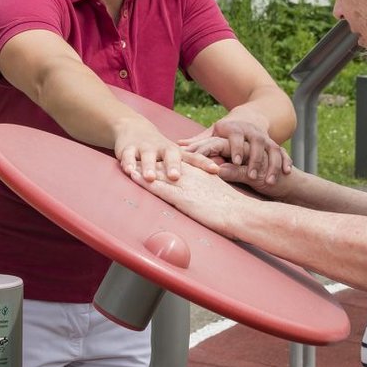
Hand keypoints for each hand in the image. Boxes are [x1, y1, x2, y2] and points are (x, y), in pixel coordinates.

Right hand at [114, 118, 219, 182]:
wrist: (132, 127)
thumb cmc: (159, 148)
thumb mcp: (174, 154)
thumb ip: (191, 165)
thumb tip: (219, 176)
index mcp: (176, 151)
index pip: (194, 157)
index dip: (205, 163)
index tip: (216, 170)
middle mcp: (161, 147)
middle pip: (170, 155)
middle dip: (172, 165)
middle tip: (175, 176)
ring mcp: (144, 148)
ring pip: (147, 157)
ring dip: (149, 167)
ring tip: (151, 177)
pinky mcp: (127, 149)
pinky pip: (127, 157)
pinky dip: (128, 163)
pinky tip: (129, 171)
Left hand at [129, 161, 246, 237]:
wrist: (241, 214)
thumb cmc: (235, 208)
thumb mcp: (220, 192)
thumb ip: (210, 189)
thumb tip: (207, 193)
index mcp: (200, 173)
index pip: (178, 162)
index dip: (164, 158)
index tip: (153, 154)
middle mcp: (190, 175)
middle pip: (164, 163)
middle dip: (149, 159)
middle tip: (133, 152)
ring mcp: (184, 185)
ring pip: (157, 172)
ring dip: (141, 167)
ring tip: (126, 160)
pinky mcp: (181, 198)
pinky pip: (158, 187)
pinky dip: (144, 181)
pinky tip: (132, 176)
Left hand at [180, 117, 289, 185]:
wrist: (254, 118)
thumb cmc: (230, 134)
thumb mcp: (216, 136)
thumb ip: (201, 142)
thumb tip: (179, 145)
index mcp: (234, 130)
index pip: (233, 138)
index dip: (235, 149)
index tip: (233, 162)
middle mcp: (251, 133)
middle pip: (255, 144)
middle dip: (253, 159)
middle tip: (251, 174)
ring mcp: (265, 139)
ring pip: (270, 149)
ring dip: (269, 164)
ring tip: (266, 179)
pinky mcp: (276, 146)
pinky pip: (283, 153)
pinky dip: (285, 162)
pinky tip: (287, 172)